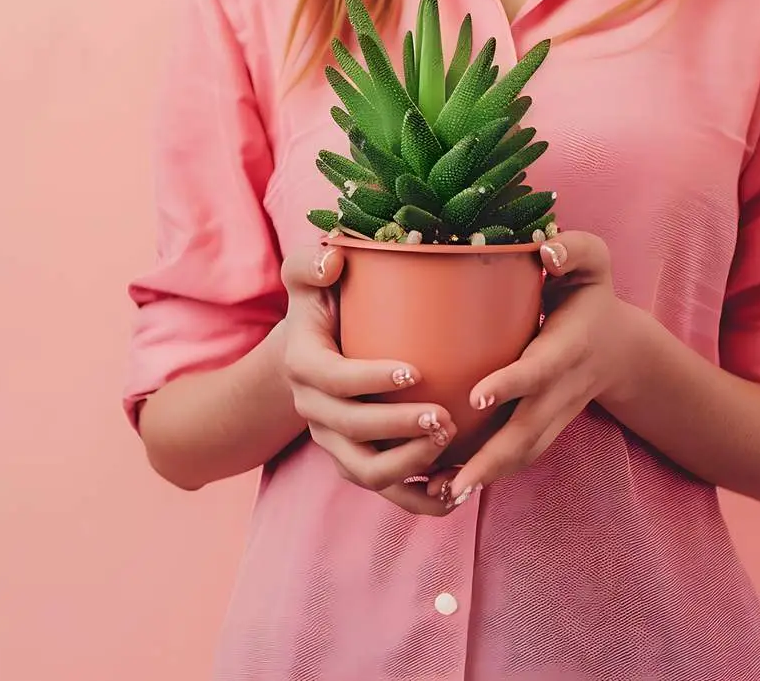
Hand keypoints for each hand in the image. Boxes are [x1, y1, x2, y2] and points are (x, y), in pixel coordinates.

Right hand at [279, 244, 456, 515]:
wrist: (313, 352)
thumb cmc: (322, 307)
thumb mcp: (308, 278)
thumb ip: (313, 262)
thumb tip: (336, 259)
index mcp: (303, 365)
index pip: (331, 378)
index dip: (369, 380)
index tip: (415, 371)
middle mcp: (314, 410)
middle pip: (351, 431)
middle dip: (398, 428)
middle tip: (445, 417)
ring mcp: (334, 442)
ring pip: (365, 472)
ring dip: (409, 465)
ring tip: (450, 444)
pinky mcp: (356, 461)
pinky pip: (386, 492)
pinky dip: (419, 500)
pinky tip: (456, 490)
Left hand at [426, 230, 651, 506]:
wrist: (620, 346)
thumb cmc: (590, 294)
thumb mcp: (592, 261)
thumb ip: (575, 249)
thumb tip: (548, 249)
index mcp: (568, 348)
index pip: (539, 369)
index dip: (511, 383)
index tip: (477, 396)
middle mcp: (562, 389)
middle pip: (528, 430)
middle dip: (492, 459)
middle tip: (453, 482)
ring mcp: (554, 415)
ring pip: (522, 453)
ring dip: (485, 477)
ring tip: (442, 494)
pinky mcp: (543, 429)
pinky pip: (517, 458)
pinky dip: (487, 477)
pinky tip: (447, 490)